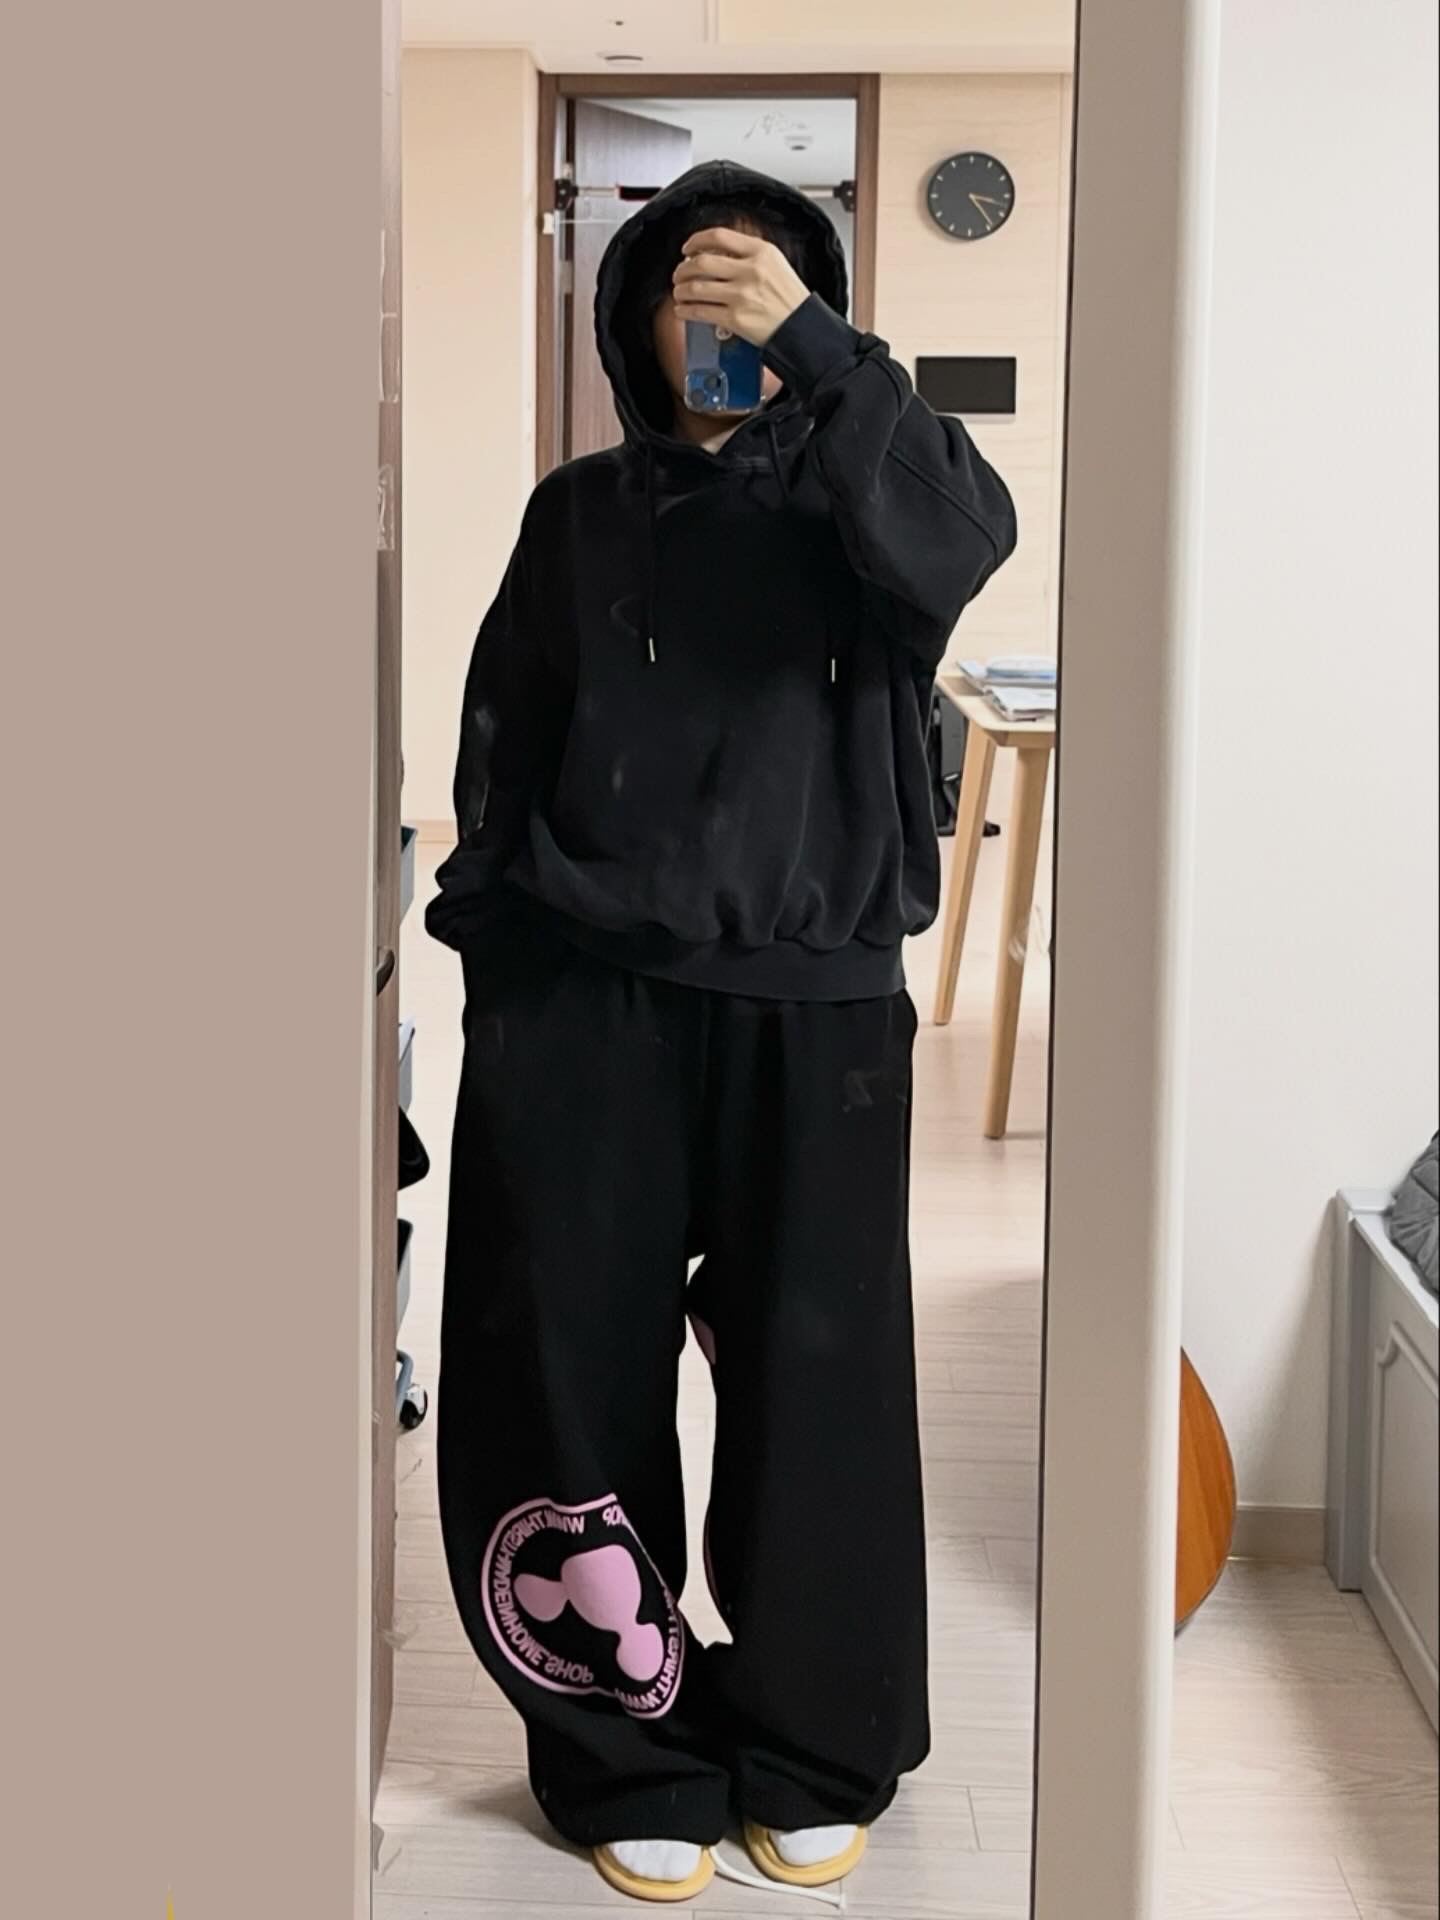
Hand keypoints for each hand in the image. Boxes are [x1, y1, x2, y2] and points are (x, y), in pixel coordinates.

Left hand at [672, 228, 809, 348]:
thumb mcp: (775, 264)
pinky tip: (682, 310)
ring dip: (681, 290)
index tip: (688, 248)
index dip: (696, 241)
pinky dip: (686, 310)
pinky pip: (701, 312)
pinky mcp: (735, 318)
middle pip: (702, 262)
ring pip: (697, 287)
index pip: (719, 237)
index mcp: (761, 252)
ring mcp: (741, 295)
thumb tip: (716, 255)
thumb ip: (749, 255)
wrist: (802, 326)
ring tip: (679, 292)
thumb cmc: (790, 298)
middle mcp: (750, 271)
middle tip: (679, 273)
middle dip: (683, 268)